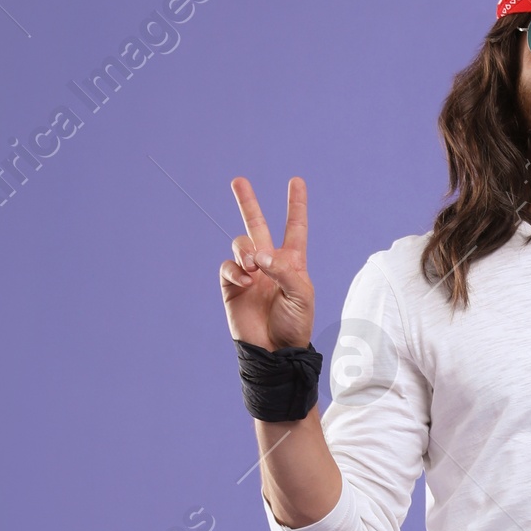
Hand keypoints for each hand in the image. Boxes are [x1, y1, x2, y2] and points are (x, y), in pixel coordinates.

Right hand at [220, 176, 315, 350]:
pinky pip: (229, 266)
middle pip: (257, 225)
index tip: (296, 181)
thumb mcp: (301, 295)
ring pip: (241, 244)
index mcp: (291, 262)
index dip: (296, 205)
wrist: (275, 350)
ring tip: (254, 268)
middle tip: (238, 180)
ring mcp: (249, 272)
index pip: (295, 228)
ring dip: (247, 251)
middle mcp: (268, 262)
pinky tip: (245, 281)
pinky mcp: (232, 286)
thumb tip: (259, 254)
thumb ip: (283, 270)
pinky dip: (236, 270)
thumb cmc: (295, 324)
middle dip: (247, 202)